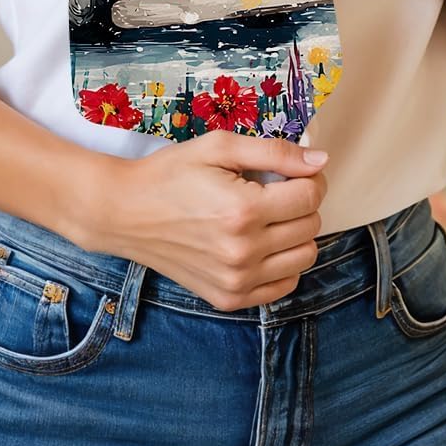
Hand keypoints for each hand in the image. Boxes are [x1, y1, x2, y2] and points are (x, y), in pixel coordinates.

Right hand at [87, 133, 328, 309]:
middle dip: (301, 202)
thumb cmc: (170, 174)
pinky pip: (283, 286)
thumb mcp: (219, 147)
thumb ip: (275, 152)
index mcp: (243, 211)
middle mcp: (243, 252)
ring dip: (296, 233)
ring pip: (304, 257)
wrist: (125, 213)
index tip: (295, 170)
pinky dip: (282, 263)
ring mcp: (236, 280)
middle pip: (310, 226)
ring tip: (267, 216)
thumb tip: (320, 160)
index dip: (309, 177)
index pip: (310, 196)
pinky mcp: (228, 298)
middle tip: (274, 189)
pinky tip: (260, 243)